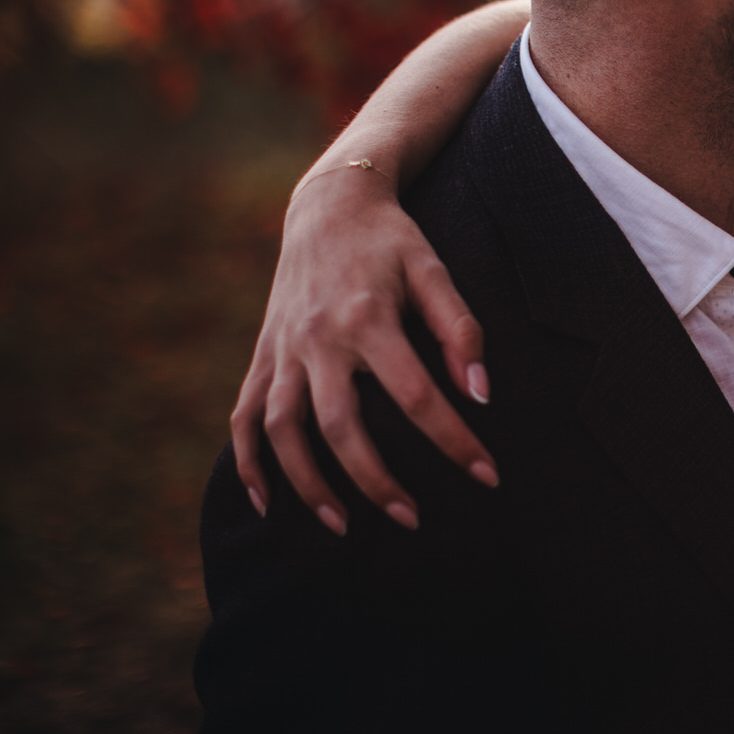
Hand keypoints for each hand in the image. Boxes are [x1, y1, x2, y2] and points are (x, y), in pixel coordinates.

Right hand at [231, 167, 498, 534]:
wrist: (328, 206)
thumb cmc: (391, 243)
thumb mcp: (433, 270)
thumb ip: (460, 328)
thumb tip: (481, 393)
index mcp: (367, 317)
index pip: (416, 395)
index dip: (454, 439)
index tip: (488, 475)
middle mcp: (318, 339)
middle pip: (339, 426)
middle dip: (375, 480)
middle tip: (413, 519)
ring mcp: (283, 350)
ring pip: (283, 431)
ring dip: (307, 484)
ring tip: (342, 526)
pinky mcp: (263, 356)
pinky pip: (245, 417)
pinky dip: (249, 462)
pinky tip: (268, 504)